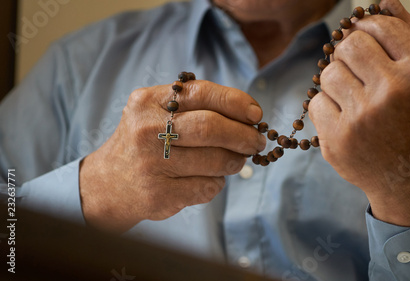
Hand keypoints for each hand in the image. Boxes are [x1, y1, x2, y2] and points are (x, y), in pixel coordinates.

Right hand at [79, 80, 264, 232]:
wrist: (107, 184)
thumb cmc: (146, 142)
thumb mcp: (158, 113)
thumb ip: (196, 107)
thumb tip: (249, 117)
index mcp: (149, 102)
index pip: (201, 93)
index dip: (236, 102)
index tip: (256, 114)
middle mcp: (147, 130)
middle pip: (211, 128)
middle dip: (244, 136)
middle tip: (256, 142)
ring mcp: (151, 164)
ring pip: (215, 161)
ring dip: (234, 161)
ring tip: (234, 160)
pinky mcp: (159, 194)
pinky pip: (207, 187)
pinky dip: (217, 182)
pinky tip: (208, 178)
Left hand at [309, 0, 409, 225]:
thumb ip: (408, 38)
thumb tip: (384, 1)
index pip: (382, 27)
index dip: (370, 28)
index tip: (370, 38)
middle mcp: (393, 94)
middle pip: (348, 46)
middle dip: (349, 51)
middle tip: (359, 66)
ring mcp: (361, 120)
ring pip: (328, 73)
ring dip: (337, 79)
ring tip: (355, 96)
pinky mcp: (336, 141)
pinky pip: (316, 103)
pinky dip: (327, 106)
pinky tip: (346, 118)